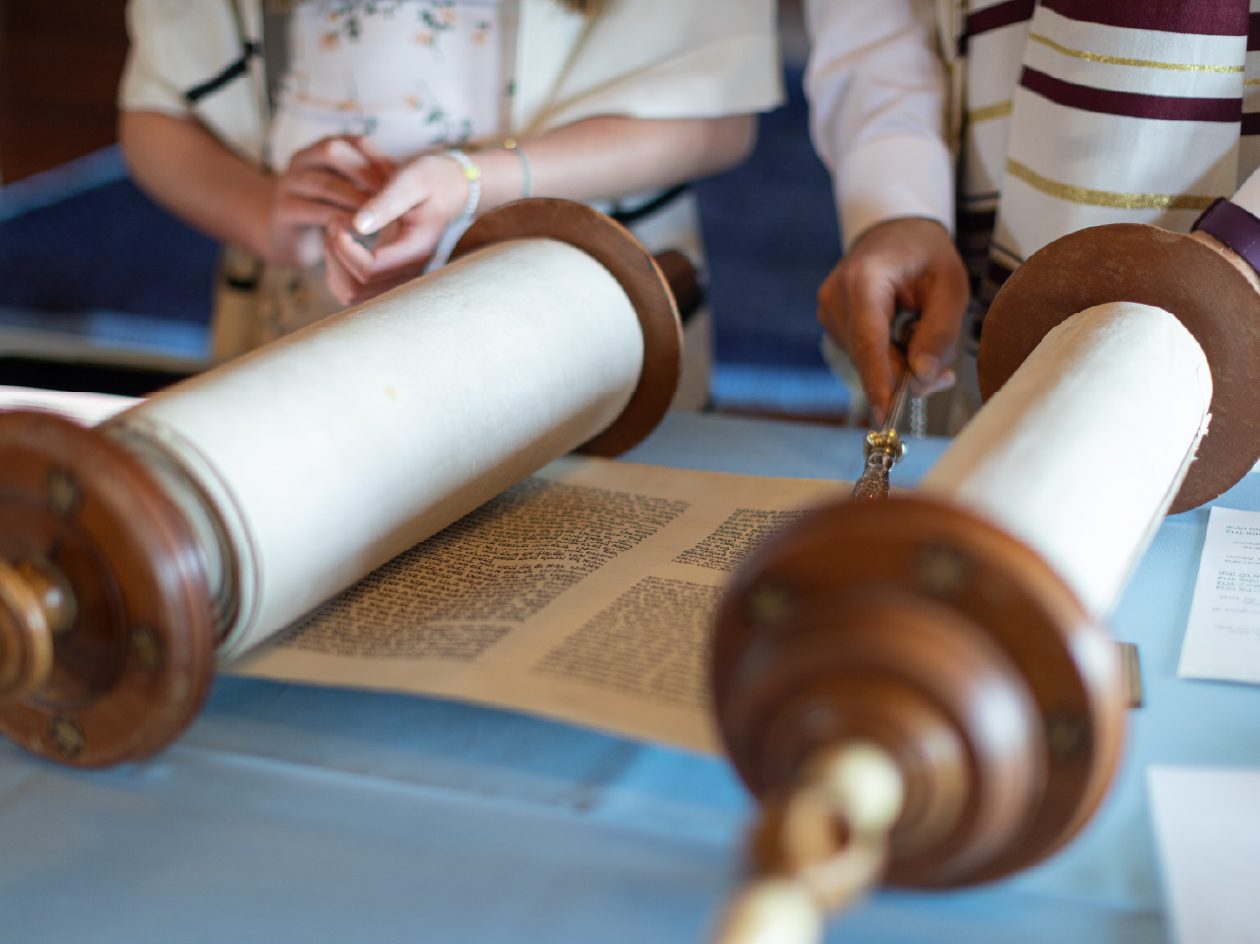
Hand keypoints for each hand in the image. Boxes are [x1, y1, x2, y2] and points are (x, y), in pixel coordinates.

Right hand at [267, 136, 392, 266]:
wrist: (288, 236)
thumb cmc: (329, 209)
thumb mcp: (350, 188)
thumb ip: (371, 180)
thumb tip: (409, 180)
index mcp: (323, 148)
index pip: (356, 141)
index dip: (380, 159)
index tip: (401, 182)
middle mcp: (303, 159)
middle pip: (334, 151)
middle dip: (365, 173)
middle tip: (388, 196)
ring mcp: (289, 182)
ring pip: (323, 182)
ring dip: (354, 198)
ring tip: (377, 215)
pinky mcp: (284, 210)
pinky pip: (312, 210)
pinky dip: (338, 219)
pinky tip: (357, 231)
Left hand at [324, 154, 470, 305]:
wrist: (447, 191)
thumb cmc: (429, 181)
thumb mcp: (411, 180)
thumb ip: (385, 202)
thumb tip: (358, 224)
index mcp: (415, 252)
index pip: (369, 270)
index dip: (344, 248)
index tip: (339, 217)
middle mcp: (408, 273)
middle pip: (356, 287)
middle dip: (335, 254)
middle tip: (335, 220)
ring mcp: (398, 279)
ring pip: (350, 294)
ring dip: (334, 264)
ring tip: (337, 231)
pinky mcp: (387, 278)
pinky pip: (352, 291)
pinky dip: (338, 271)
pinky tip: (342, 243)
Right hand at [817, 218, 969, 423]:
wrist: (893, 233)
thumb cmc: (925, 255)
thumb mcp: (950, 285)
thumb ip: (940, 332)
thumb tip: (921, 377)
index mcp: (864, 279)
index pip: (869, 340)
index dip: (878, 380)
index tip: (884, 414)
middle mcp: (835, 297)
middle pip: (870, 358)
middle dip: (906, 374)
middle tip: (944, 375)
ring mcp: (827, 312)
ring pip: (866, 363)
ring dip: (899, 366)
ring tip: (922, 337)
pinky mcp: (830, 324)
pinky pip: (862, 357)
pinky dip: (886, 359)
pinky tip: (902, 338)